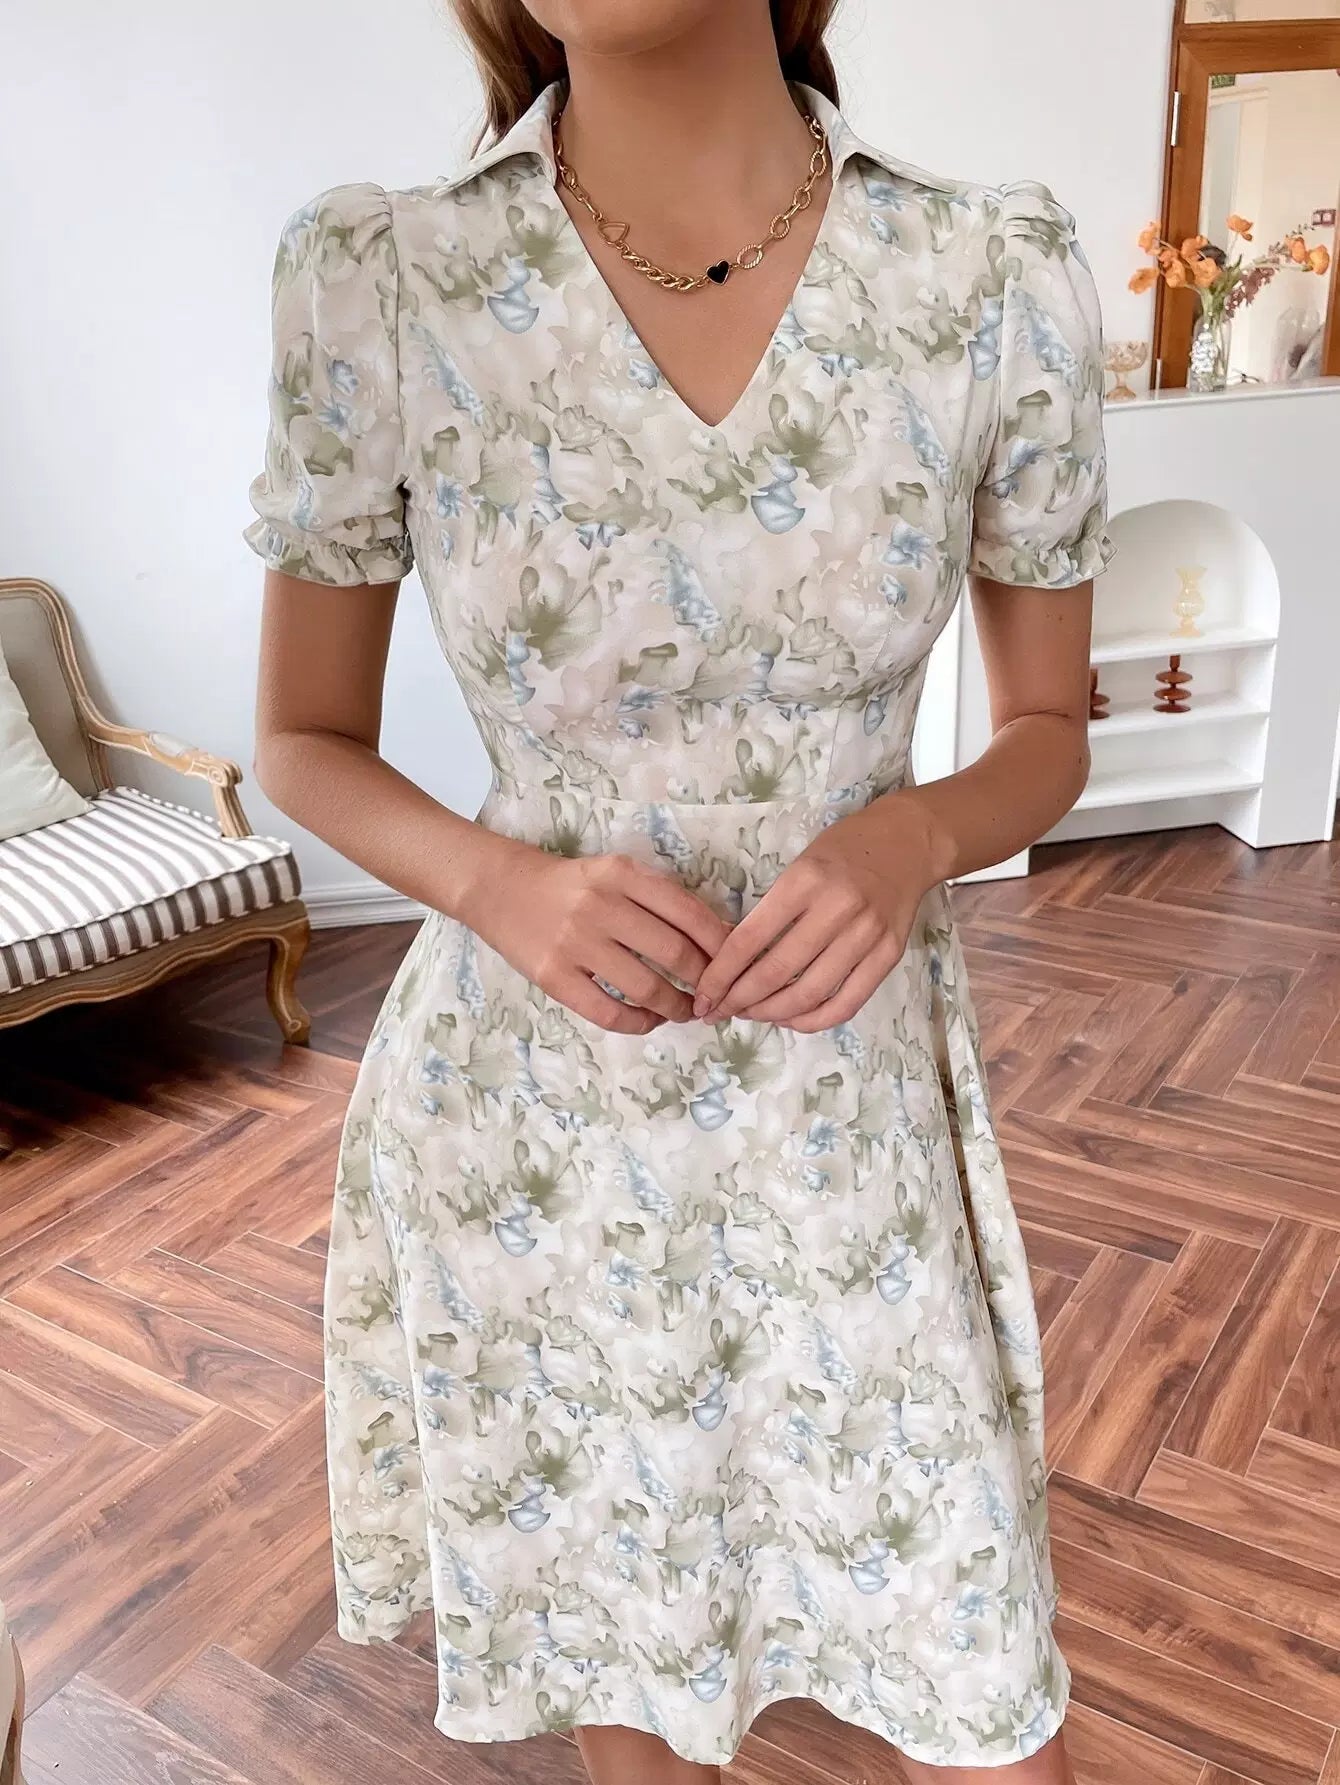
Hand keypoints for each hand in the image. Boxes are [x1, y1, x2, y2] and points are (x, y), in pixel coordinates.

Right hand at [464, 839, 733, 1033]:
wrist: (499, 888)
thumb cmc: (570, 885)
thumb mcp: (615, 875)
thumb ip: (660, 901)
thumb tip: (718, 939)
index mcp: (623, 874)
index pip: (690, 914)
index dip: (721, 947)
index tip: (735, 966)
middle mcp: (601, 905)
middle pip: (675, 954)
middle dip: (706, 983)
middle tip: (715, 997)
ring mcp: (575, 943)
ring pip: (646, 987)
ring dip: (677, 1007)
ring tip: (686, 1012)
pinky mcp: (553, 976)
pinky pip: (608, 1012)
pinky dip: (638, 1023)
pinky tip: (648, 1020)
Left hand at [690, 796, 943, 1030]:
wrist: (909, 842)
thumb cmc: (844, 849)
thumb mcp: (800, 864)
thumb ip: (772, 908)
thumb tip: (732, 960)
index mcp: (804, 880)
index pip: (749, 939)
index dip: (720, 975)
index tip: (704, 995)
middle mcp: (836, 909)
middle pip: (776, 972)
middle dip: (740, 1000)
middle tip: (720, 1011)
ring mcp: (867, 935)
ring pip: (809, 993)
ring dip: (772, 1013)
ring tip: (752, 1014)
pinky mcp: (889, 955)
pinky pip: (846, 1003)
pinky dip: (813, 1020)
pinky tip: (792, 1019)